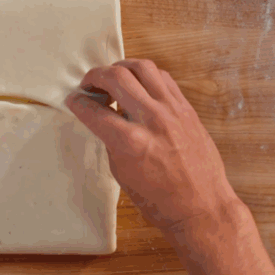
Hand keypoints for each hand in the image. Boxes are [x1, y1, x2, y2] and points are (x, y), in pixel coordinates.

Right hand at [66, 59, 243, 238]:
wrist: (201, 206)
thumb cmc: (160, 200)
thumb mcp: (121, 173)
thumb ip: (110, 139)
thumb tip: (101, 116)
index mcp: (130, 142)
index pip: (94, 111)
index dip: (78, 103)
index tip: (74, 100)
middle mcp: (152, 120)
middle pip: (116, 77)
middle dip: (95, 76)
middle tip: (89, 85)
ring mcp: (172, 111)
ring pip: (142, 67)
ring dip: (121, 68)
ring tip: (113, 79)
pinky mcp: (186, 108)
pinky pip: (163, 78)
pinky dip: (145, 76)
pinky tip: (138, 86)